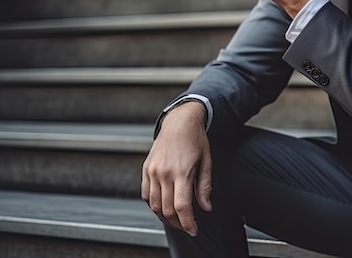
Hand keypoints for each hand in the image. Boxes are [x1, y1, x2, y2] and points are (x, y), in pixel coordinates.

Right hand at [141, 102, 211, 235]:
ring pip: (154, 205)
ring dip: (164, 217)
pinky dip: (152, 205)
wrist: (179, 121)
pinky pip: (145, 194)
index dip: (187, 223)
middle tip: (186, 226)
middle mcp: (164, 173)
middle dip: (178, 223)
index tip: (193, 230)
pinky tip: (162, 206)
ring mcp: (153, 171)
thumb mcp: (206, 162)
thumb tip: (206, 207)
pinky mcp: (146, 169)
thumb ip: (204, 187)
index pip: (182, 207)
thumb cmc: (195, 139)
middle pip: (167, 209)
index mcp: (181, 171)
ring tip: (175, 220)